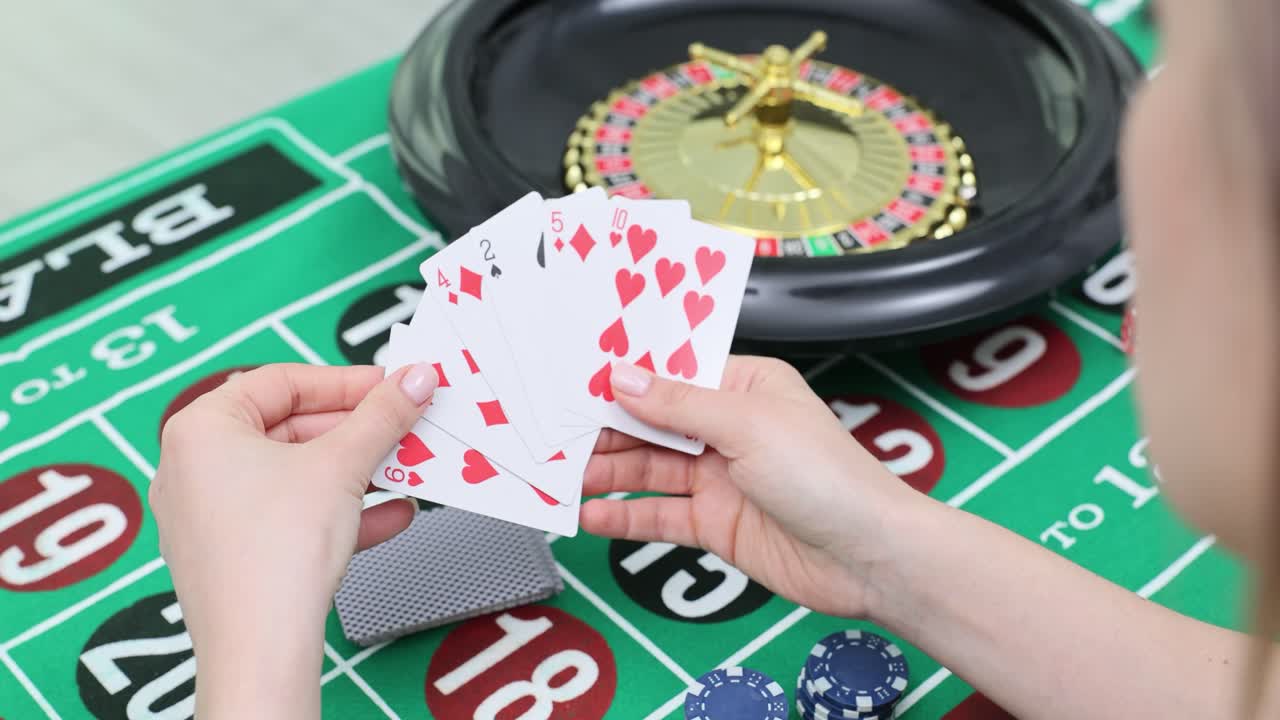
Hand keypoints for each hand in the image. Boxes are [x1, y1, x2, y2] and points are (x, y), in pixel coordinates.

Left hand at [150, 363, 438, 718]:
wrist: (260, 650)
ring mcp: (210, 517)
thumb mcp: (344, 465)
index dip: (345, 382)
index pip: (281, 382)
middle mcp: (193, 468)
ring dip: (357, 472)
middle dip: (358, 432)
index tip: (391, 386)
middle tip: (404, 427)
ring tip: (406, 470)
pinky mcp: (233, 557)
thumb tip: (416, 378)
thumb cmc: (275, 552)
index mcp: (200, 429)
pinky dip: (339, 512)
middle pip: (291, 430)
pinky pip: (291, 519)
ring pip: (296, 478)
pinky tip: (391, 516)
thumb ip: (383, 415)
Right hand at [581, 356, 920, 618]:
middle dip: (605, 429)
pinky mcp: (716, 524)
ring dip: (607, 472)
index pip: (670, 375)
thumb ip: (678, 406)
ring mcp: (721, 478)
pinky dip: (625, 515)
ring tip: (563, 475)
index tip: (574, 380)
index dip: (624, 378)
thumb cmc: (829, 477)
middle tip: (555, 434)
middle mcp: (729, 429)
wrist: (869, 557)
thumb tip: (623, 377)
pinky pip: (660, 516)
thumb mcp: (747, 425)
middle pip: (652, 424)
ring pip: (649, 470)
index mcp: (744, 386)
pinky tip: (592, 514)